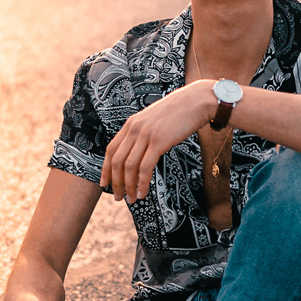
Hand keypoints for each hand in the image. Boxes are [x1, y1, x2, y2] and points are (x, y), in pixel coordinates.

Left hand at [102, 80, 217, 202]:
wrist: (195, 101)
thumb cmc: (178, 112)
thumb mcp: (153, 120)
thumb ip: (142, 134)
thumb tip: (137, 153)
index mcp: (131, 124)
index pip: (111, 150)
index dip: (106, 169)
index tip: (105, 183)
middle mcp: (135, 129)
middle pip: (117, 161)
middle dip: (116, 182)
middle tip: (119, 197)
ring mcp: (146, 135)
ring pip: (129, 166)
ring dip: (128, 186)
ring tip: (131, 198)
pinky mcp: (159, 142)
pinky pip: (145, 167)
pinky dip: (142, 183)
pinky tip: (143, 192)